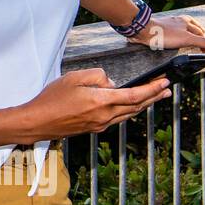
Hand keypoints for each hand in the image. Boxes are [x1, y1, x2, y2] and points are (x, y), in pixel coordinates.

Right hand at [20, 67, 172, 139]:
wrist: (38, 122)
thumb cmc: (52, 99)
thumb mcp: (73, 77)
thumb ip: (96, 75)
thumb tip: (109, 81)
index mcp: (101, 101)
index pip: (135, 95)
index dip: (152, 89)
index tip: (164, 82)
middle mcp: (105, 116)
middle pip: (136, 107)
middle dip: (154, 97)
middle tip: (167, 90)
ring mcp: (100, 124)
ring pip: (129, 114)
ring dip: (144, 105)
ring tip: (154, 98)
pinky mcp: (94, 128)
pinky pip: (118, 119)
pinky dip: (129, 111)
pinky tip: (130, 107)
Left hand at [126, 13, 204, 51]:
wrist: (142, 31)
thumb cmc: (164, 34)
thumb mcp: (187, 39)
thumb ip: (203, 42)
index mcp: (187, 21)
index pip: (201, 32)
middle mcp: (178, 21)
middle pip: (193, 29)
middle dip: (199, 36)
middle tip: (203, 45)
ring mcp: (168, 24)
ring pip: (181, 30)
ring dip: (187, 36)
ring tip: (190, 42)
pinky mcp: (159, 29)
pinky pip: (171, 33)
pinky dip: (175, 38)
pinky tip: (172, 42)